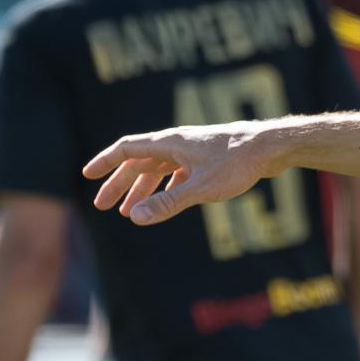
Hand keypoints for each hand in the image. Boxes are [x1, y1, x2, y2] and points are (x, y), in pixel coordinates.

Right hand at [82, 122, 276, 225]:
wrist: (273, 147)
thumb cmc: (238, 163)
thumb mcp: (200, 188)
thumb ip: (167, 203)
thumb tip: (134, 217)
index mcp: (169, 143)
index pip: (126, 149)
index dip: (105, 162)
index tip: (86, 175)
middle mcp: (178, 143)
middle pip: (139, 162)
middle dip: (119, 185)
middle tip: (103, 207)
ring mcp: (193, 150)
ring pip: (158, 169)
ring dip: (142, 190)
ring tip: (129, 212)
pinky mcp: (208, 159)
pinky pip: (178, 173)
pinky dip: (166, 188)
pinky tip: (165, 203)